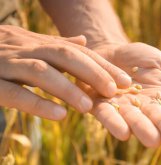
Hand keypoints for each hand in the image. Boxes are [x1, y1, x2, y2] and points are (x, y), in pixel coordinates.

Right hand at [0, 25, 131, 119]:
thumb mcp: (27, 44)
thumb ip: (54, 45)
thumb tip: (82, 42)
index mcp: (37, 42)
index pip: (77, 51)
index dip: (102, 65)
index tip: (125, 81)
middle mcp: (24, 49)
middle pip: (63, 56)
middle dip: (92, 72)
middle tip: (113, 91)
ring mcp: (5, 64)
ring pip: (40, 72)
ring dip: (67, 88)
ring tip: (88, 107)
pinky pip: (12, 93)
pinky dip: (36, 103)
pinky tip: (58, 115)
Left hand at [87, 42, 160, 148]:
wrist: (111, 51)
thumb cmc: (142, 60)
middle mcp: (146, 109)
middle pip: (158, 121)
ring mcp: (124, 109)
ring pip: (134, 122)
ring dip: (143, 130)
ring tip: (153, 141)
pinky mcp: (101, 105)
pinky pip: (107, 115)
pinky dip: (114, 123)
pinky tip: (123, 132)